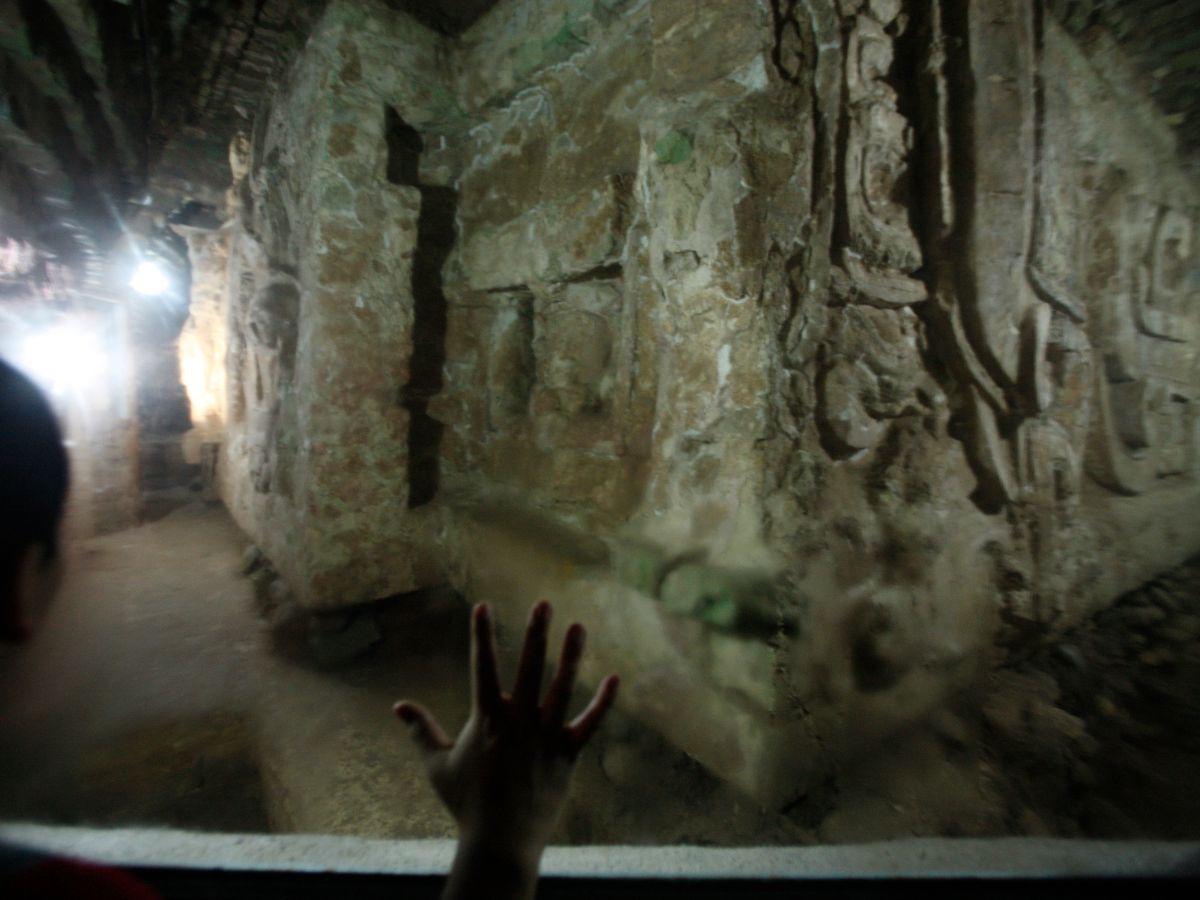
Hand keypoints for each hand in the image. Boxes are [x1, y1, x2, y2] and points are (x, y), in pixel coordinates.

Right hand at [394, 601, 618, 898]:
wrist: (500, 841)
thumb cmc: (467, 803)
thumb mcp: (437, 765)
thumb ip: (419, 731)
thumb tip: (397, 706)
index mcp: (486, 719)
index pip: (482, 666)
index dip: (482, 634)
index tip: (482, 605)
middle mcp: (518, 721)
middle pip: (528, 668)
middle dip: (535, 632)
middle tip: (543, 602)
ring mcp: (545, 737)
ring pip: (562, 688)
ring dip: (571, 656)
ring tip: (579, 625)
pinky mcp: (567, 754)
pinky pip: (590, 724)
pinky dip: (603, 702)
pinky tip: (614, 678)